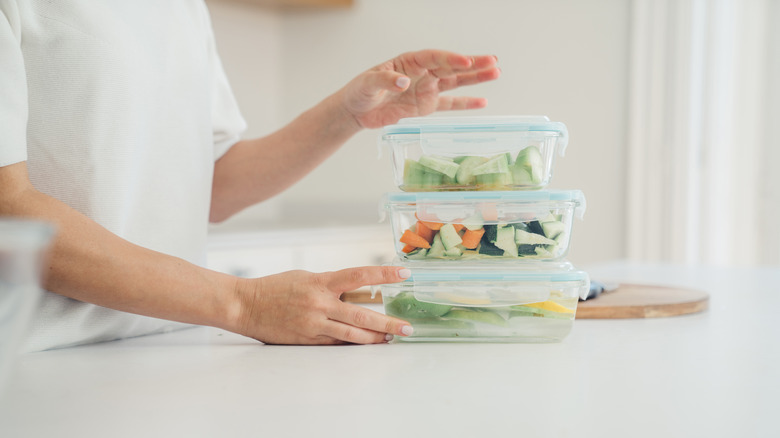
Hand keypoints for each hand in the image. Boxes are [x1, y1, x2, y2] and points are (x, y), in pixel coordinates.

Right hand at [233, 266, 412, 344]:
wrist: (246, 306)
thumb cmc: (275, 288)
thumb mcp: (306, 277)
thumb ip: (331, 285)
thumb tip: (356, 292)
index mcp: (321, 282)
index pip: (360, 275)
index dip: (384, 274)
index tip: (404, 273)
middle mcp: (320, 304)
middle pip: (363, 315)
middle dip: (388, 323)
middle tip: (407, 328)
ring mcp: (315, 324)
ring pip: (353, 335)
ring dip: (375, 338)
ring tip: (392, 339)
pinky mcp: (308, 340)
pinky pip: (336, 344)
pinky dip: (353, 344)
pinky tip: (367, 344)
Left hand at [339, 49, 499, 128]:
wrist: (357, 110)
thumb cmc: (360, 91)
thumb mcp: (368, 83)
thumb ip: (385, 81)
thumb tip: (403, 82)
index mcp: (409, 62)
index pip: (434, 58)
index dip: (450, 59)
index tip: (465, 61)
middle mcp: (422, 73)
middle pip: (451, 67)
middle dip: (473, 65)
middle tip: (493, 62)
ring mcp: (426, 89)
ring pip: (455, 82)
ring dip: (475, 79)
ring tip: (496, 73)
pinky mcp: (426, 107)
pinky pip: (449, 104)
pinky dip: (465, 104)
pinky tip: (482, 102)